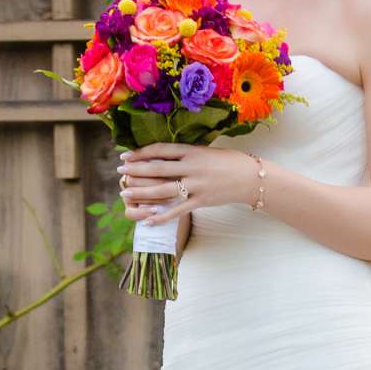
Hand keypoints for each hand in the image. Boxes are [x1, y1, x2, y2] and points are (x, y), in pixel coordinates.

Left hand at [118, 143, 255, 221]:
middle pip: (157, 169)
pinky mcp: (201, 201)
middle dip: (136, 170)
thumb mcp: (205, 151)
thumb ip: (185, 154)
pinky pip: (177, 210)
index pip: (160, 150)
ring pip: (163, 189)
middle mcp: (192, 166)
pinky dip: (161, 216)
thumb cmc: (228, 162)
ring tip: (126, 192)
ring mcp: (196, 185)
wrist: (250, 177)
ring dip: (142, 192)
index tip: (125, 156)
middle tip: (119, 172)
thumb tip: (162, 154)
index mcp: (191, 151)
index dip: (140, 153)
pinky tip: (148, 219)